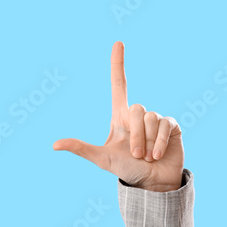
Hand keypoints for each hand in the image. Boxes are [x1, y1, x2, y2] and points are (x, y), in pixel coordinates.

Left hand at [53, 41, 184, 191]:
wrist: (150, 183)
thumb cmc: (125, 169)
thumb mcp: (102, 158)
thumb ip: (81, 148)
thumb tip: (54, 144)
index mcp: (120, 117)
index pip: (119, 85)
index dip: (117, 65)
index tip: (118, 42)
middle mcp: (138, 115)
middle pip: (136, 108)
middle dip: (135, 135)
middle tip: (135, 154)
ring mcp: (156, 119)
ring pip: (151, 118)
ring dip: (146, 142)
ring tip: (146, 156)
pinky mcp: (171, 126)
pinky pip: (165, 125)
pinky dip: (159, 142)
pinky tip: (157, 155)